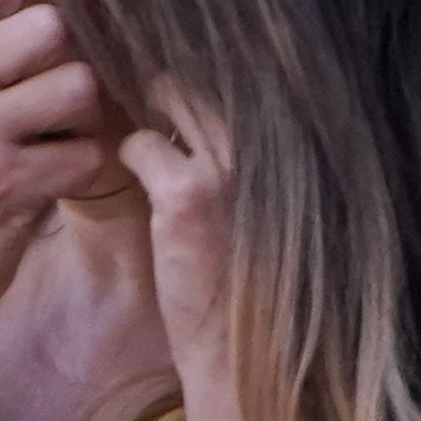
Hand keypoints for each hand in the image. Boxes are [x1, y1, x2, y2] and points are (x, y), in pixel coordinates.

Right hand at [0, 0, 118, 333]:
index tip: (43, 32)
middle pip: (53, 24)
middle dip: (67, 60)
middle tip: (51, 96)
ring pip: (79, 84)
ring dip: (81, 117)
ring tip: (53, 137)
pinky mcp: (5, 184)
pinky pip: (86, 152)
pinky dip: (79, 169)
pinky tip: (48, 181)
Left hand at [125, 77, 240, 368]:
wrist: (248, 350)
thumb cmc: (252, 279)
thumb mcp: (266, 201)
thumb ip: (248, 151)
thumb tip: (203, 101)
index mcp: (291, 141)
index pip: (241, 70)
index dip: (203, 70)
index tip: (176, 83)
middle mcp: (267, 141)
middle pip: (204, 71)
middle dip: (169, 78)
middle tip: (142, 94)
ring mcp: (227, 164)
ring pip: (169, 93)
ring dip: (146, 111)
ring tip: (134, 134)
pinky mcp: (187, 194)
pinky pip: (139, 144)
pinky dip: (129, 156)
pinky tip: (135, 181)